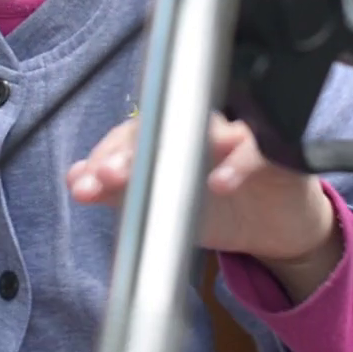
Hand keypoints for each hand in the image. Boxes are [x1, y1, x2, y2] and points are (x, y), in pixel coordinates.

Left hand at [68, 114, 341, 300]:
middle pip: (161, 125)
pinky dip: (236, 164)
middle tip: (108, 176)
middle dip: (130, 151)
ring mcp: (237, 134)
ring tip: (154, 175)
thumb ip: (119, 191)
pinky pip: (255, 150)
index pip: (130, 136)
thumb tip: (75, 179)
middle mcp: (200, 126)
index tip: (83, 185)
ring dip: (178, 148)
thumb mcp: (164, 208)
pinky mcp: (273, 150)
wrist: (277, 226)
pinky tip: (219, 184)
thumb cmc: (219, 206)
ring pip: (206, 127)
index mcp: (170, 136)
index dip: (105, 157)